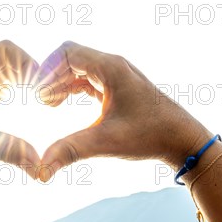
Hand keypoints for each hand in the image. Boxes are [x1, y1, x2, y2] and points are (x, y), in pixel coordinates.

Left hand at [0, 40, 41, 184]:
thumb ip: (9, 151)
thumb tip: (41, 167)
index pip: (6, 50)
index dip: (29, 63)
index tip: (42, 86)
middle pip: (8, 58)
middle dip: (29, 73)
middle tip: (47, 94)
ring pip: (2, 69)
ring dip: (21, 81)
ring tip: (39, 100)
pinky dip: (11, 90)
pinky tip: (21, 106)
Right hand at [35, 41, 212, 180]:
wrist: (182, 139)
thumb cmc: (150, 135)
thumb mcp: (107, 142)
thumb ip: (71, 150)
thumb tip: (40, 169)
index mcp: (110, 68)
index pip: (66, 52)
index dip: (47, 71)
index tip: (39, 96)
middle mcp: (112, 65)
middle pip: (70, 56)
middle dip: (51, 75)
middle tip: (42, 101)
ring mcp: (115, 74)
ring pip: (77, 66)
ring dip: (60, 81)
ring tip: (50, 104)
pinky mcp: (117, 85)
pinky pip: (86, 76)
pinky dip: (71, 86)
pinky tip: (62, 103)